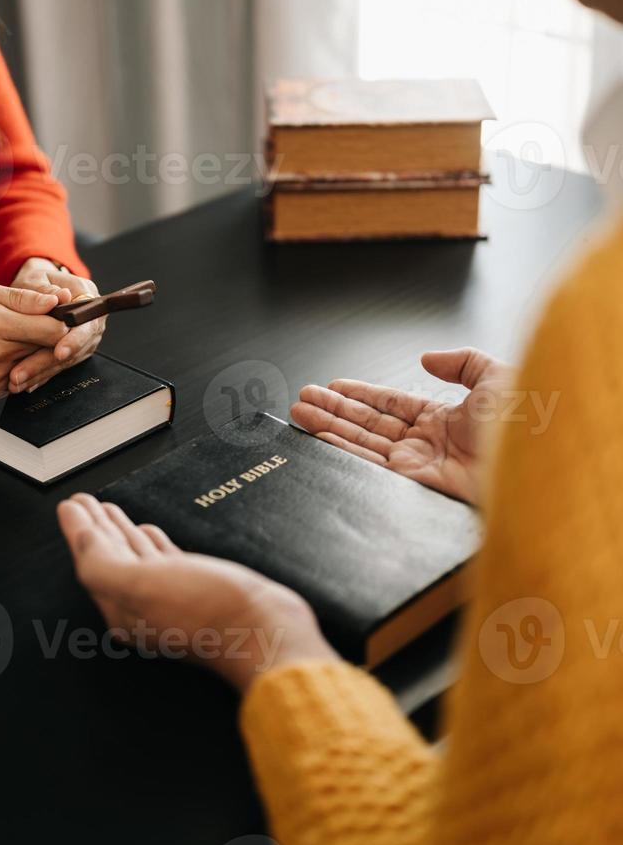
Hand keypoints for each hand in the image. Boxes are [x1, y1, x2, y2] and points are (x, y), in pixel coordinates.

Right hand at [0, 282, 67, 398]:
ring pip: (37, 365)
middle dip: (52, 337)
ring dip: (37, 353)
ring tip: (19, 338)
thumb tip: (55, 301)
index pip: (52, 330)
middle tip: (45, 325)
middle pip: (48, 349)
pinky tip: (8, 354)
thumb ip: (22, 298)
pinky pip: (23, 379)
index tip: (63, 315)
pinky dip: (22, 367)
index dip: (63, 321)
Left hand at [9, 258, 105, 393]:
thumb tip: (58, 297)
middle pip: (76, 347)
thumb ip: (44, 289)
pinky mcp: (75, 352)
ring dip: (42, 373)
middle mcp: (92, 320)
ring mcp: (85, 338)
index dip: (74, 340)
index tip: (58, 352)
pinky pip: (60, 367)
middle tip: (23, 373)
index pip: (86, 322)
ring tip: (17, 381)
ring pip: (67, 361)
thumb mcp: (36, 277)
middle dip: (48, 362)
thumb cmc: (37, 281)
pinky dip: (42, 375)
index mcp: (88, 296)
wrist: (38, 289)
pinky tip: (26, 382)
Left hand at [57, 495, 337, 692]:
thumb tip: (81, 537)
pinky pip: (163, 561)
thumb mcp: (142, 585)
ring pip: (134, 557)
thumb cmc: (208, 611)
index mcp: (122, 606)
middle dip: (94, 528)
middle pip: (109, 557)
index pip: (90, 560)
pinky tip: (149, 532)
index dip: (78, 530)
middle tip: (82, 502)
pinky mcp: (198, 590)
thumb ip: (103, 564)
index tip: (70, 504)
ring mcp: (170, 598)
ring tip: (108, 511)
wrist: (265, 629)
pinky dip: (151, 544)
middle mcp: (142, 605)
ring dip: (119, 532)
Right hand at [291, 348, 513, 504]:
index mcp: (448, 419)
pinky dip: (344, 453)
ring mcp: (420, 467)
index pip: (392, 404)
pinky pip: (371, 468)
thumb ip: (462, 362)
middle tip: (303, 399)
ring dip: (329, 428)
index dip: (361, 395)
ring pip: (363, 444)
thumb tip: (428, 357)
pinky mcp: (416, 488)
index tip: (332, 388)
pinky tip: (323, 439)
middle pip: (370, 424)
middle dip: (333, 411)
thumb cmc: (534, 423)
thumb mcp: (498, 377)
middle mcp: (429, 444)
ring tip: (300, 414)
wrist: (543, 464)